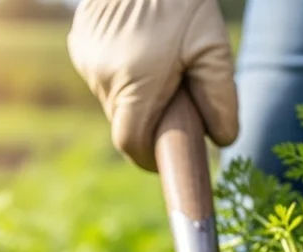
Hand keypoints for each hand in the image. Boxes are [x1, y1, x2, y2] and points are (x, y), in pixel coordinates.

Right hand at [68, 0, 237, 170]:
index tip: (165, 157)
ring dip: (135, 99)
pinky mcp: (78, 43)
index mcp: (133, 83)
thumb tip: (223, 140)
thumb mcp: (213, 45)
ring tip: (160, 70)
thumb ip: (221, 98)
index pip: (132, 145)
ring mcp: (86, 59)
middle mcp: (102, 76)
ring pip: (112, 101)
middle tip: (174, 105)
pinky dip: (121, 76)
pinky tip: (140, 52)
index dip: (149, 157)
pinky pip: (101, 77)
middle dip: (148, 124)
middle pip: (124, 124)